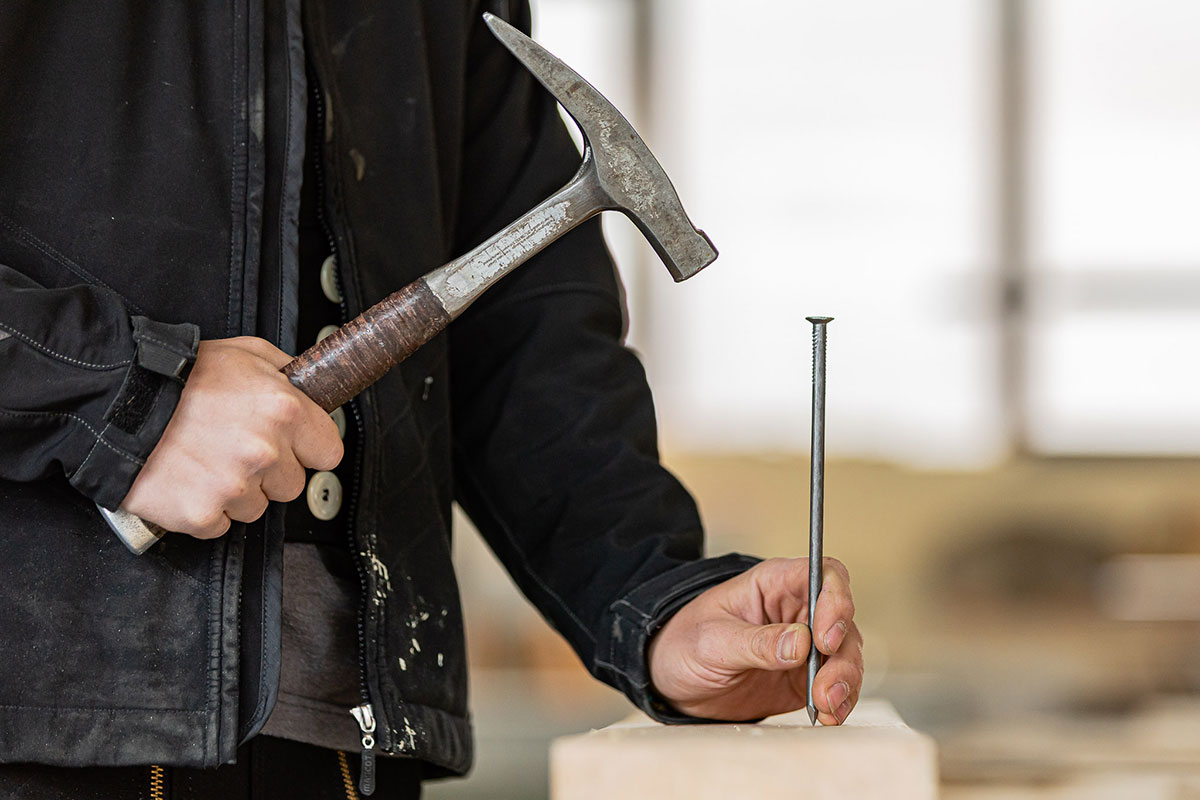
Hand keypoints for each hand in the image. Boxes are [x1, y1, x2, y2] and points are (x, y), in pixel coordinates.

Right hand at [122, 337, 342, 538]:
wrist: (115, 400)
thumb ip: (288, 373)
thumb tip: (312, 389)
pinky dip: (206, 509)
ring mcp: (233, 487)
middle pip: (292, 485)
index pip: (328, 452)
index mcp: (284, 411)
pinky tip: (191, 480)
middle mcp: (264, 452)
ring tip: (208, 461)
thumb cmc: (179, 376)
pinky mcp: (201, 514)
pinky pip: (221, 525)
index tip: (294, 446)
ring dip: (238, 492)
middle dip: (271, 472)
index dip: (309, 448)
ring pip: (258, 508)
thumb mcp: (246, 353)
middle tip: (236, 448)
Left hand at [647, 557, 861, 724]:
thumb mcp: (713, 640)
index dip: (835, 600)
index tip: (825, 638)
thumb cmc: (685, 642)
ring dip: (844, 681)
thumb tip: (800, 644)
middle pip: (843, 620)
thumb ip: (756, 642)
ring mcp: (805, 645)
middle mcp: (797, 610)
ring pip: (846, 654)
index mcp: (774, 584)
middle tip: (824, 686)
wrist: (673, 680)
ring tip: (825, 706)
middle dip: (841, 654)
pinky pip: (837, 685)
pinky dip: (840, 701)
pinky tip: (827, 715)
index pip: (823, 575)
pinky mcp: (805, 677)